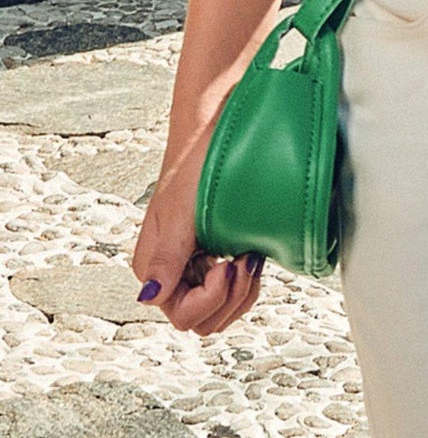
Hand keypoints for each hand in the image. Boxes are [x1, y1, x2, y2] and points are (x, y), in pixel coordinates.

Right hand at [131, 127, 264, 333]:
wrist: (215, 131)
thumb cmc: (195, 164)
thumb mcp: (181, 211)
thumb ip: (167, 256)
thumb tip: (150, 297)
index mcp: (154, 268)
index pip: (184, 317)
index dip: (210, 299)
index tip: (224, 263)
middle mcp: (173, 273)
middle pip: (203, 321)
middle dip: (229, 299)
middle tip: (241, 259)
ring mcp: (196, 266)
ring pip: (220, 312)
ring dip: (240, 293)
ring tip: (248, 256)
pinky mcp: (217, 255)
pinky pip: (232, 291)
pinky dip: (247, 282)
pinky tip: (252, 254)